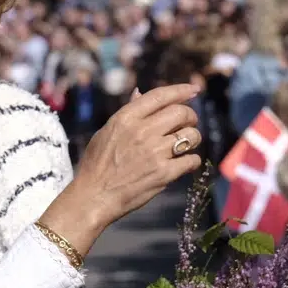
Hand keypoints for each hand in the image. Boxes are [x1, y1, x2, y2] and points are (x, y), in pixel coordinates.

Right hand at [42, 84, 203, 254]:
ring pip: (190, 136)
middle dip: (190, 116)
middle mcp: (142, 132)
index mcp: (126, 118)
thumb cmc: (97, 165)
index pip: (160, 96)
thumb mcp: (106, 132)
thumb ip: (127, 112)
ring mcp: (154, 153)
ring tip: (187, 144)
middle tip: (189, 123)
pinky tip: (185, 163)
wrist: (93, 197)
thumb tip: (140, 93)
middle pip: (181, 113)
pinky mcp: (163, 174)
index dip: (180, 90)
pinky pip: (191, 160)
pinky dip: (192, 161)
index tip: (193, 90)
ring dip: (193, 138)